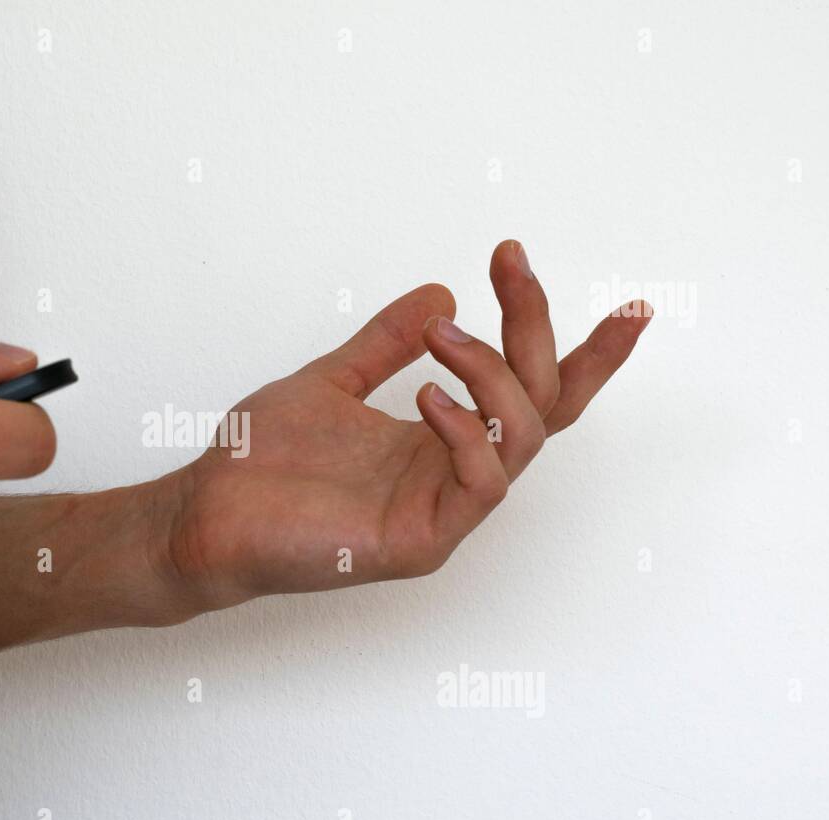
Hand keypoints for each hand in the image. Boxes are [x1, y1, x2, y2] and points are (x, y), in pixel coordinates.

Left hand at [162, 241, 650, 611]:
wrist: (207, 513)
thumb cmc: (261, 460)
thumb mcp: (332, 379)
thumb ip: (385, 343)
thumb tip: (441, 292)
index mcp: (439, 441)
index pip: (530, 395)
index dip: (580, 350)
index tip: (621, 302)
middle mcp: (452, 474)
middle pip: (543, 403)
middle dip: (539, 328)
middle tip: (512, 266)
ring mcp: (443, 512)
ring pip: (522, 436)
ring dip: (494, 372)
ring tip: (444, 335)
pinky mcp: (423, 544)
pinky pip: (482, 485)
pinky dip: (467, 431)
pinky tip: (428, 396)